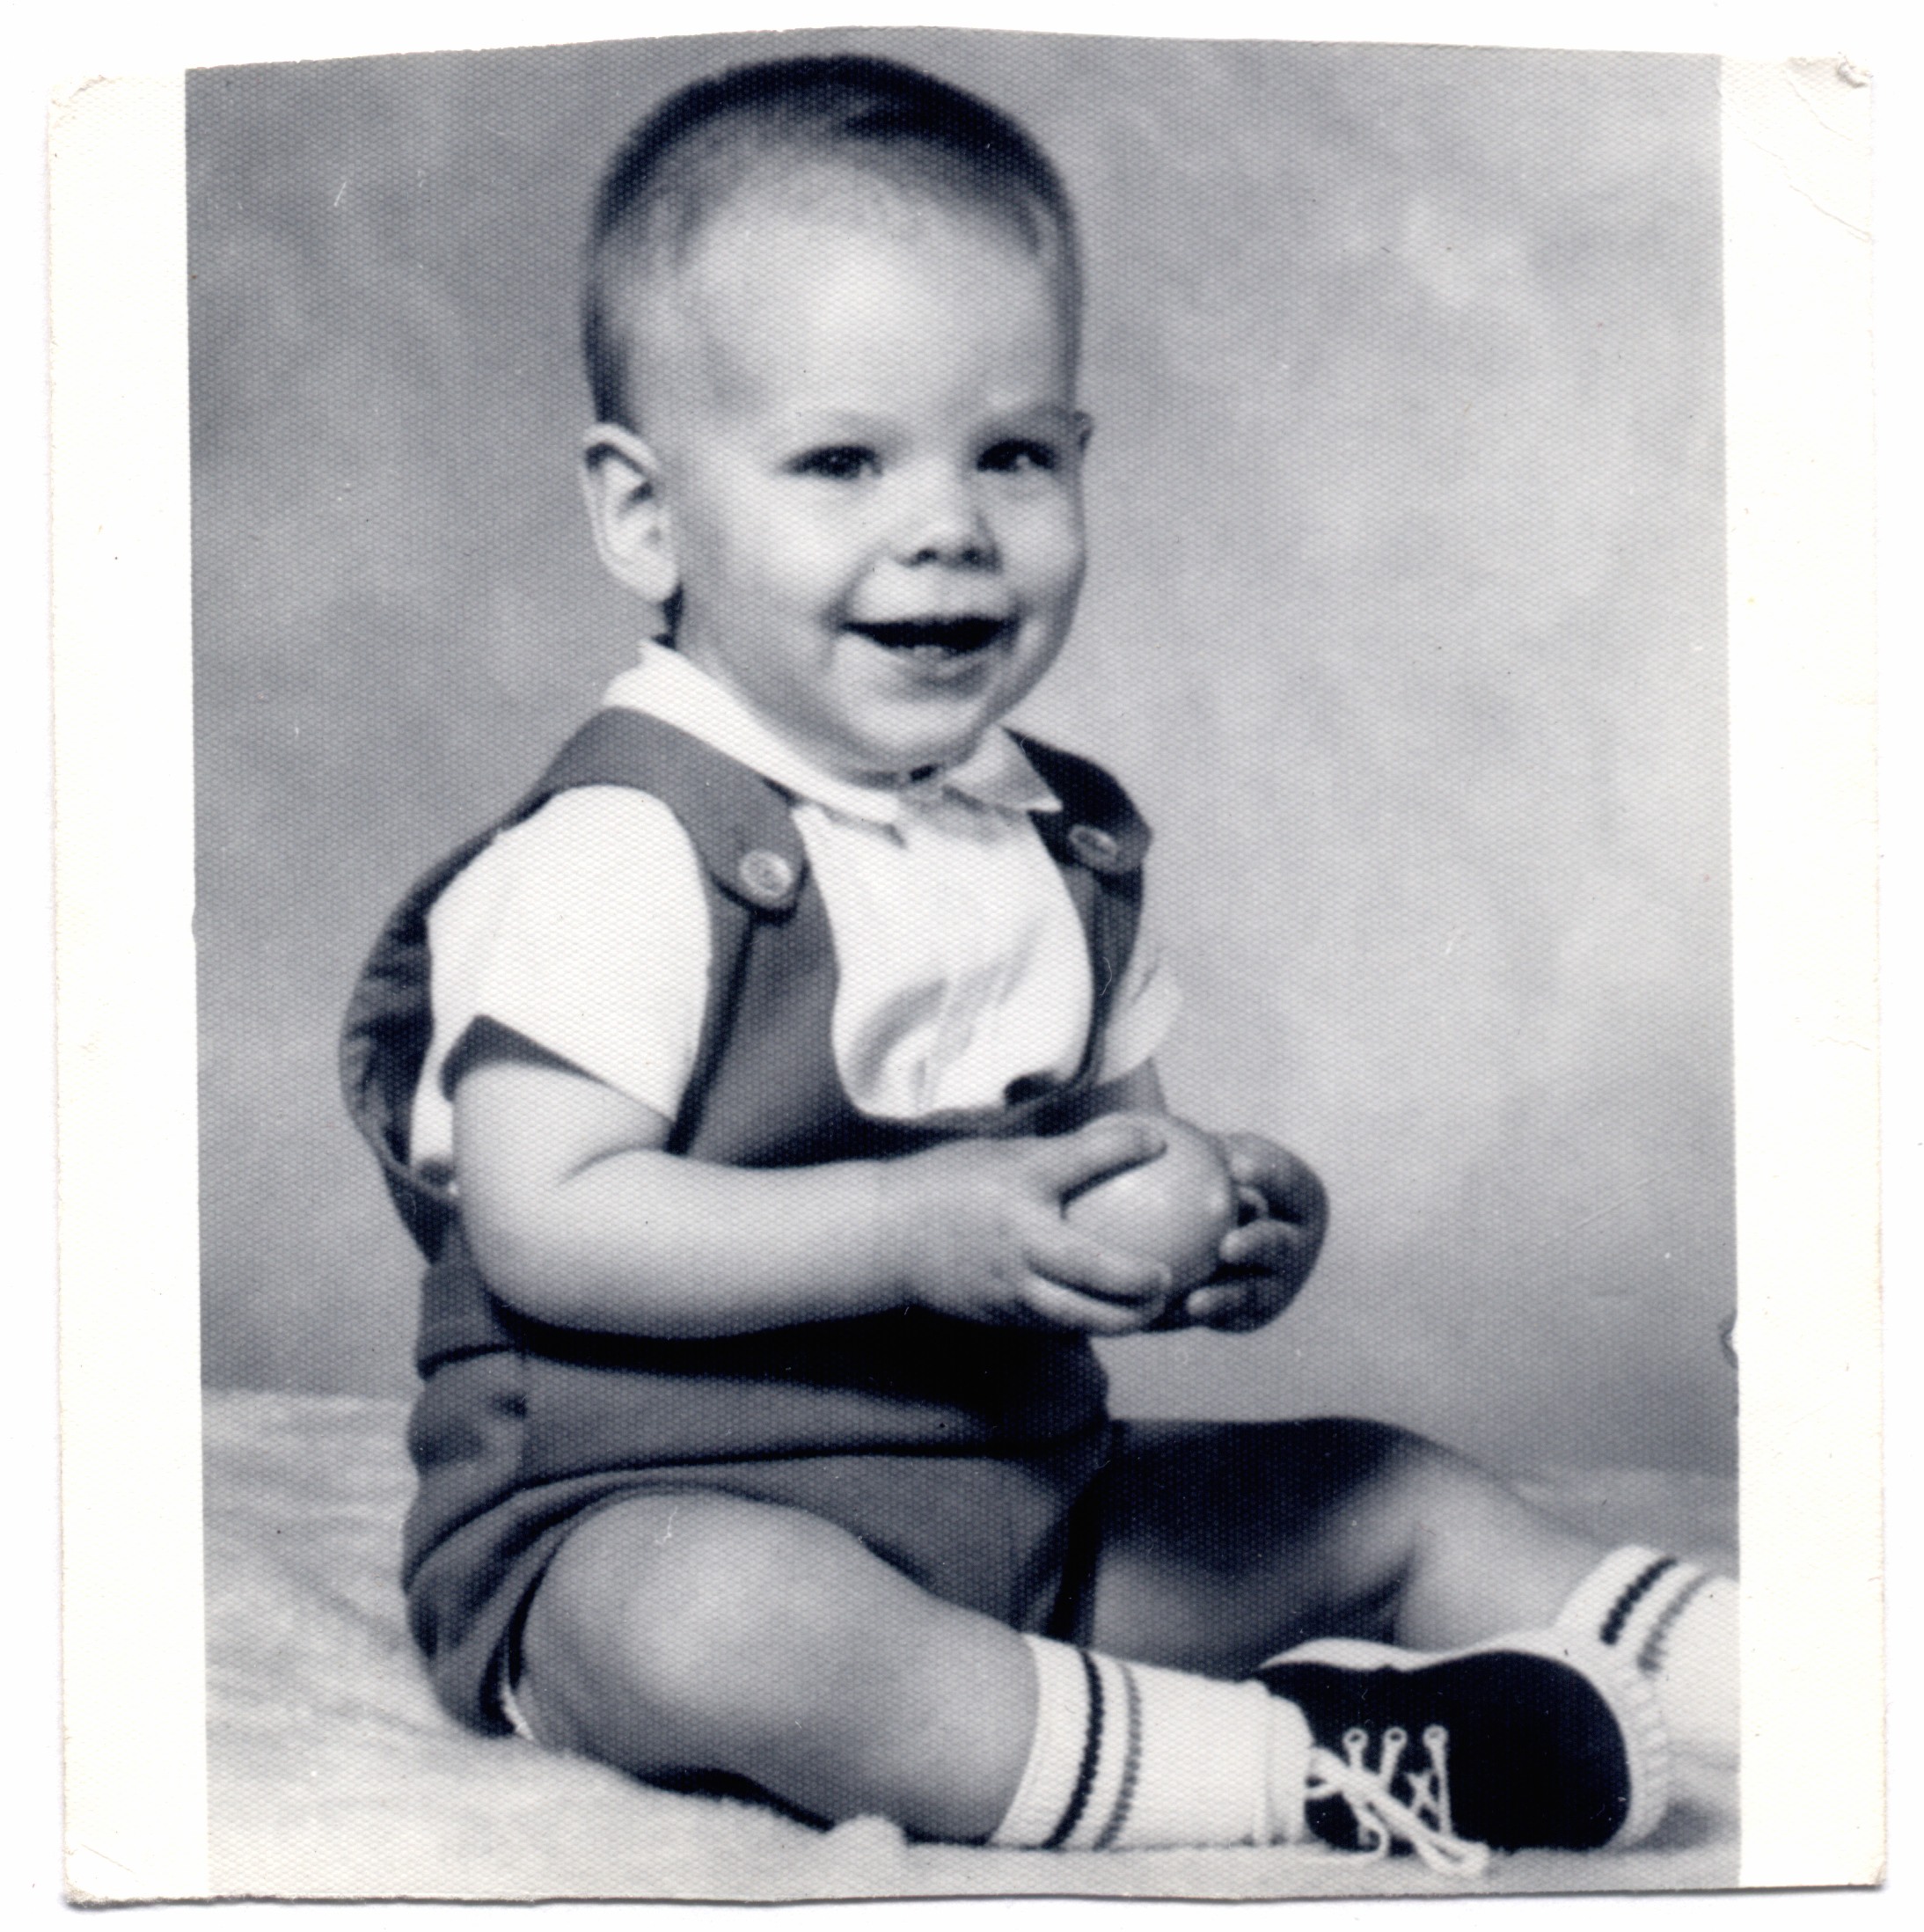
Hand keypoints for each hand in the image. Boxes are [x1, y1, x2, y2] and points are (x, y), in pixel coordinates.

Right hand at [880, 1117, 1178, 1332]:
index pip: (1080, 1159)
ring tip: (1152, 1313)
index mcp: (1018, 1185)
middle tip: (1170, 1276)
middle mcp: (1018, 1238)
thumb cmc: (947, 1184)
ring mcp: (1008, 1284)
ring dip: (1122, 1319)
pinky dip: (1088, 1326)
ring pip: (1078, 1314)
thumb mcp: (999, 1156)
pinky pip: (1055, 1325)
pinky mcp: (1001, 1315)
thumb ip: (1056, 1157)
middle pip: (1092, 1268)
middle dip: (1138, 1279)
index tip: (1161, 1141)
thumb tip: (1119, 1142)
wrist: (887, 1235)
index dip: (1125, 1145)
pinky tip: (1112, 1321)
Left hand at [1169, 1132, 1327, 1332]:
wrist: (1219, 1224)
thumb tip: (1157, 1122)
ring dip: (1225, 1299)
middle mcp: (1297, 1244)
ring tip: (1194, 1303)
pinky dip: (1191, 1318)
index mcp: (1301, 1197)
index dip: (1266, 1174)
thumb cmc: (1219, 1170)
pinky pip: (1219, 1318)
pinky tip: (1156, 1318)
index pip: (1286, 1181)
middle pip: (1280, 1245)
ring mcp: (1279, 1283)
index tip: (1234, 1166)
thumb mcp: (1221, 1151)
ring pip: (1252, 1294)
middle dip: (1258, 1246)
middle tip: (1227, 1246)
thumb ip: (1205, 1146)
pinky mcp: (1251, 1314)